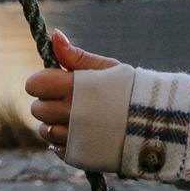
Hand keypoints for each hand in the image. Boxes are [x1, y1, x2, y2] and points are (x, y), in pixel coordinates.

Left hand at [25, 29, 117, 152]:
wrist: (155, 123)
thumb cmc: (129, 89)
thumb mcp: (106, 67)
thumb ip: (76, 55)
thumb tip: (54, 35)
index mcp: (74, 87)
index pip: (34, 84)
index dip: (43, 82)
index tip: (58, 83)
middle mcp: (69, 113)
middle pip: (37, 109)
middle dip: (49, 103)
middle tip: (72, 101)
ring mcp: (73, 137)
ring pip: (44, 131)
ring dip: (55, 124)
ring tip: (78, 119)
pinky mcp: (77, 155)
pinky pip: (56, 148)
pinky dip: (64, 142)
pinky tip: (82, 134)